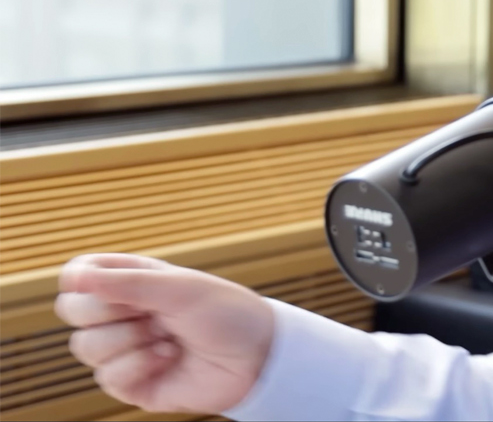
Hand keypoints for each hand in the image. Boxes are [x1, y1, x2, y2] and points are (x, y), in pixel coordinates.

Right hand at [55, 254, 275, 414]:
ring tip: (167, 337)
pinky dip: (139, 366)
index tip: (101, 283)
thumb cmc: (229, 315)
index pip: (80, 274)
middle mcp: (125, 313)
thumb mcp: (181, 289)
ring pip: (86, 347)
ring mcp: (126, 348)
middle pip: (71, 311)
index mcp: (135, 281)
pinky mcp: (132, 382)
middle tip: (147, 313)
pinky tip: (169, 358)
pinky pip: (107, 377)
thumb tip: (77, 278)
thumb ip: (129, 282)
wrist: (257, 358)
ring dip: (129, 341)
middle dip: (106, 312)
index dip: (80, 279)